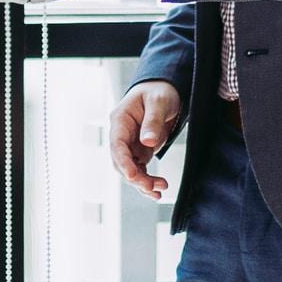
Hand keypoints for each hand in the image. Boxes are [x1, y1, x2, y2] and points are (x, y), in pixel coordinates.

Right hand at [110, 82, 183, 198]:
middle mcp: (122, 134)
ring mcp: (130, 144)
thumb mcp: (158, 101)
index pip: (117, 145)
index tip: (133, 176)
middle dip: (135, 177)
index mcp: (120, 120)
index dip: (123, 162)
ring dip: (142, 182)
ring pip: (130, 170)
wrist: (164, 90)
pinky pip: (140, 170)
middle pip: (121, 162)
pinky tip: (158, 189)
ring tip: (159, 190)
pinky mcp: (140, 151)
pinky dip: (148, 181)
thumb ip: (153, 121)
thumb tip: (148, 142)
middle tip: (152, 187)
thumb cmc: (158, 91)